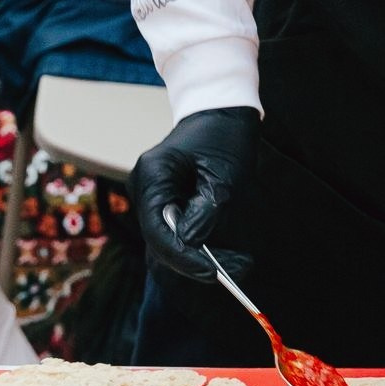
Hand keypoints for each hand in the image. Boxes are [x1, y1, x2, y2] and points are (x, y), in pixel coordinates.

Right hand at [131, 107, 260, 282]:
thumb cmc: (223, 136)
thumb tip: (192, 243)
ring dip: (202, 255)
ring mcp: (152, 195)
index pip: (158, 230)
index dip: (183, 257)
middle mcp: (144, 188)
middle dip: (195, 260)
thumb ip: (206, 210)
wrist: (219, 111)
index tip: (212, 273)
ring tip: (240, 264)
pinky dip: (201, 244)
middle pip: (161, 239)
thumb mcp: (224, 175)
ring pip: (170, 239)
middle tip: (234, 274)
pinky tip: (228, 253)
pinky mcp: (165, 200)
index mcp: (152, 176)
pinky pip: (178, 230)